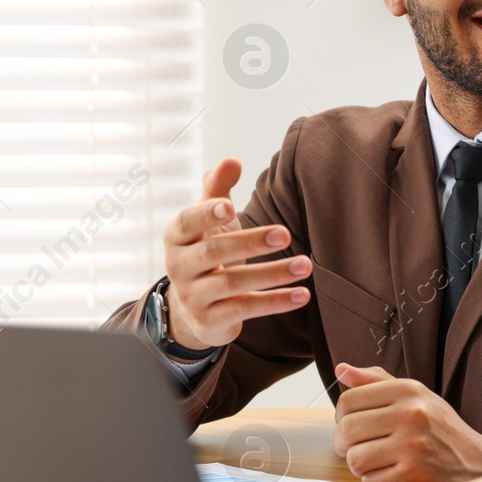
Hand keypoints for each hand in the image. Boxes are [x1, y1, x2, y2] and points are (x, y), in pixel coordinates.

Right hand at [162, 157, 310, 350]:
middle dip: (250, 242)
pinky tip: (302, 295)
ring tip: (305, 265)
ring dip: (272, 274)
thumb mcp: (208, 221)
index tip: (229, 206)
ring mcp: (193, 296)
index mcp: (176, 237)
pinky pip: (245, 309)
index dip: (205, 214)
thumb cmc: (206, 252)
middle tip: (285, 234)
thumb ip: (217, 189)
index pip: (186, 222)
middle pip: (213, 252)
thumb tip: (231, 160)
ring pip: (232, 283)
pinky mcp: (210, 321)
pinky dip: (275, 302)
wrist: (192, 310)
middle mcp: (178, 267)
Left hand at [331, 364, 481, 481]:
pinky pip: (370, 481)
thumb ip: (376, 381)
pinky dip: (375, 481)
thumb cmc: (440, 428)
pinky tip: (389, 474)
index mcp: (408, 390)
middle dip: (343, 443)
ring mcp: (412, 446)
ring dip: (359, 464)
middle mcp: (410, 414)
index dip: (341, 416)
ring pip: (355, 459)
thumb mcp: (415, 395)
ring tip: (374, 460)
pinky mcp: (413, 475)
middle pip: (346, 430)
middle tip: (354, 447)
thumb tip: (341, 369)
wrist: (477, 462)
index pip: (348, 400)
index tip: (351, 424)